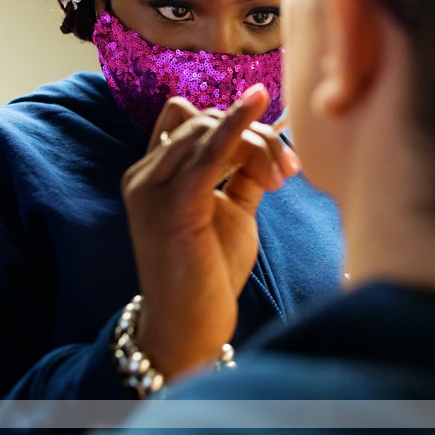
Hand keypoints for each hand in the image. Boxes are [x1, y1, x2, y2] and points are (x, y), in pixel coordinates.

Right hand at [120, 84, 300, 378]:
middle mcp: (144, 175)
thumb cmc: (210, 272)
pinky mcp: (171, 206)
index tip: (274, 150)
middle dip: (256, 134)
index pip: (190, 119)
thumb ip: (242, 173)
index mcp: (153, 173)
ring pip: (209, 131)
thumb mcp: (230, 210)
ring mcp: (151, 188)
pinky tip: (258, 107)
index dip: (233, 121)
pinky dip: (236, 126)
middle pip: (204, 120)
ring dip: (258, 143)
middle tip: (289, 169)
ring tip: (283, 176)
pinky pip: (207, 152)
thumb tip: (266, 138)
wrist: (190, 327)